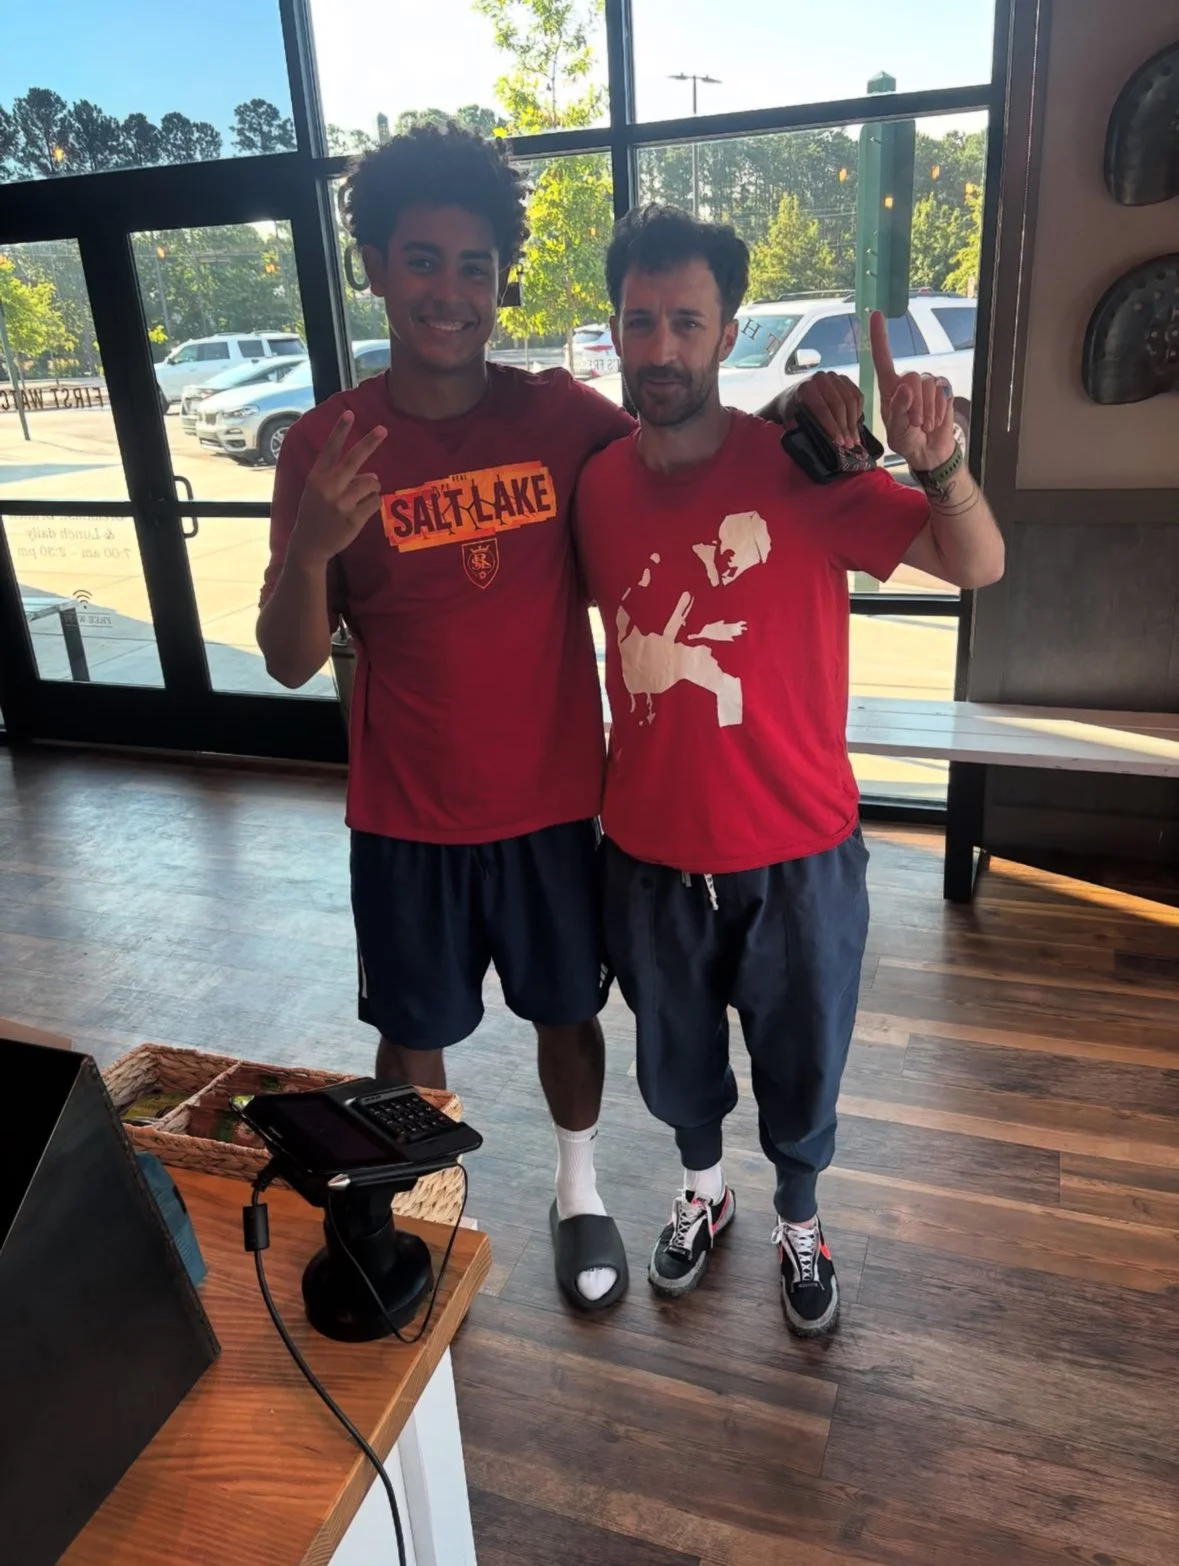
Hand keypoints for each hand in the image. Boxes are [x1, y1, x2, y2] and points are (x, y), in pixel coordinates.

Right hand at [290, 412, 386, 566]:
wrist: (309, 545)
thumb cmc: (314, 514)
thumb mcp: (317, 491)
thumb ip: (339, 479)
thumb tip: (371, 474)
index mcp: (317, 478)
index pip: (329, 449)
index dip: (340, 431)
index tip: (349, 413)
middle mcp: (328, 488)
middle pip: (353, 460)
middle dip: (369, 443)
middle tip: (383, 430)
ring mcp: (341, 504)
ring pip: (370, 483)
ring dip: (372, 486)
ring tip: (362, 495)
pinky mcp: (354, 519)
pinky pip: (374, 502)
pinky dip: (373, 503)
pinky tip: (362, 509)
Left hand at [785, 372, 863, 449]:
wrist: (793, 396)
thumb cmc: (791, 410)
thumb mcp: (789, 419)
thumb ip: (797, 426)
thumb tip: (814, 437)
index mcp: (805, 388)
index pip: (822, 408)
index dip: (832, 426)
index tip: (839, 442)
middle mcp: (820, 378)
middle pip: (839, 404)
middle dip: (845, 427)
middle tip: (849, 444)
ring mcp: (834, 377)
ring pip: (851, 400)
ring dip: (854, 422)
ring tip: (854, 439)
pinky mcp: (844, 380)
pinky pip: (857, 396)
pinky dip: (858, 412)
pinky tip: (855, 426)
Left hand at [870, 310, 955, 470]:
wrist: (929, 452)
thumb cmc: (907, 441)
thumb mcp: (897, 432)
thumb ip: (899, 412)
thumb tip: (905, 389)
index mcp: (889, 388)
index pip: (883, 358)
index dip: (880, 337)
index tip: (876, 314)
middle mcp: (907, 382)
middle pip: (912, 376)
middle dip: (914, 404)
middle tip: (915, 423)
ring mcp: (926, 384)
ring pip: (928, 385)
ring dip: (927, 410)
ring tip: (924, 425)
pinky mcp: (943, 389)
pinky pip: (942, 391)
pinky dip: (939, 409)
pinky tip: (935, 421)